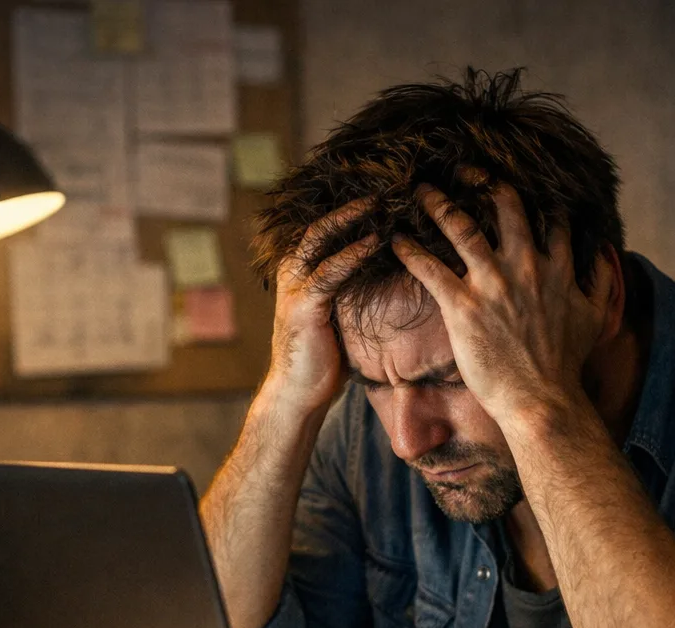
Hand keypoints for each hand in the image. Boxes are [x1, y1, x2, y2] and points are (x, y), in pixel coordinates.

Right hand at [267, 198, 378, 410]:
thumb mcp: (337, 317)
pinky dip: (352, 255)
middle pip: (319, 226)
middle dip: (349, 205)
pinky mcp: (304, 306)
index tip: (379, 196)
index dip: (349, 212)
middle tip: (381, 186)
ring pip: (320, 240)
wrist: (299, 394)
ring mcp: (294, 287)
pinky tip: (374, 242)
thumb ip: (349, 292)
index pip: (323, 231)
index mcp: (299, 273)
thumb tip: (383, 275)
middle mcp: (291, 273)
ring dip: (352, 219)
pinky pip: (330, 272)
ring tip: (381, 203)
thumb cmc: (322, 359)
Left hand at [392, 184, 612, 425]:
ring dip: (438, 204)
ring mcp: (492, 284)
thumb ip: (602, 283)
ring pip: (461, 227)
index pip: (548, 218)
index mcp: (556, 268)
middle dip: (482, 182)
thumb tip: (607, 256)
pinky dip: (410, 251)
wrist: (542, 400)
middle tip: (464, 170)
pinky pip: (430, 268)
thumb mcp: (595, 319)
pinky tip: (396, 241)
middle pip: (504, 206)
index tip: (513, 184)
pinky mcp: (463, 307)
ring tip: (420, 191)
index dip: (533, 196)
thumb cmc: (566, 365)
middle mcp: (525, 266)